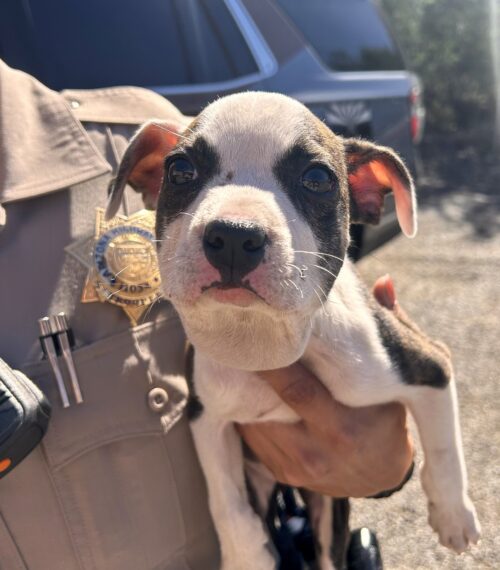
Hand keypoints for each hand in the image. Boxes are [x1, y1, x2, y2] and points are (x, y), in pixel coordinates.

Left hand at [237, 275, 413, 497]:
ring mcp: (295, 466)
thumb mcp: (396, 382)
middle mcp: (316, 452)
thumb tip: (383, 281)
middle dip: (250, 366)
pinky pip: (253, 436)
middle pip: (268, 401)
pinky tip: (242, 385)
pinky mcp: (281, 473)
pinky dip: (246, 410)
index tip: (258, 328)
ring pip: (253, 419)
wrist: (380, 478)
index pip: (297, 388)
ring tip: (233, 353)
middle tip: (236, 333)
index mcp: (344, 428)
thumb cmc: (387, 419)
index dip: (273, 358)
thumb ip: (391, 331)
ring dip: (242, 387)